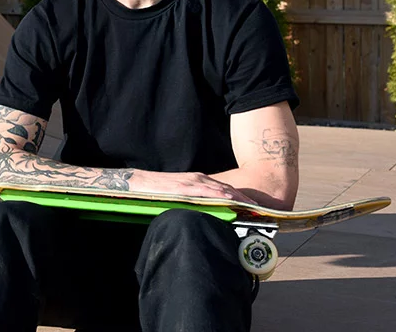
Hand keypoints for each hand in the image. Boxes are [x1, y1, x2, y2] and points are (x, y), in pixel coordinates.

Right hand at [131, 171, 256, 204]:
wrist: (137, 182)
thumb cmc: (156, 190)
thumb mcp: (178, 195)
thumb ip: (192, 202)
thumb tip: (204, 215)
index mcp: (197, 181)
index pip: (222, 189)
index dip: (238, 196)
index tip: (251, 205)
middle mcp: (197, 179)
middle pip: (225, 188)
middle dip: (242, 197)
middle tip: (258, 207)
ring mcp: (191, 182)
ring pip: (219, 188)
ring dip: (236, 196)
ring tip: (251, 205)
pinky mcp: (184, 187)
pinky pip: (205, 191)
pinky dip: (219, 194)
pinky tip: (229, 199)